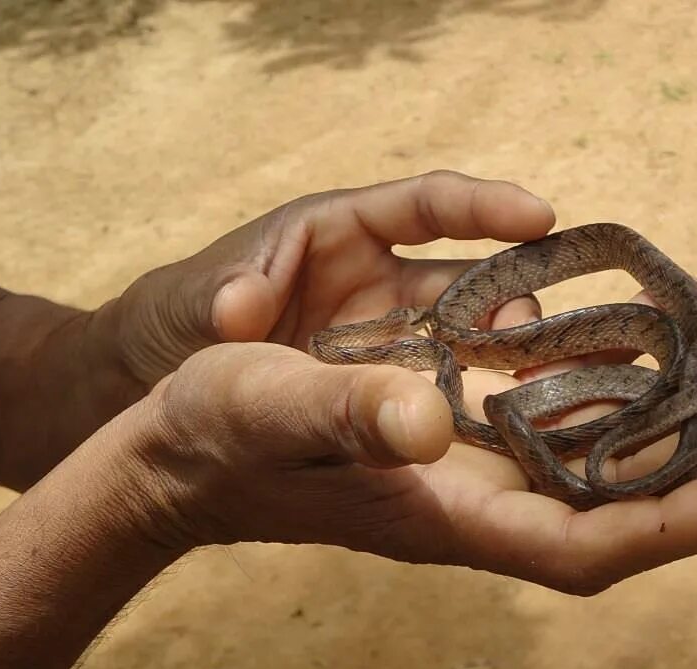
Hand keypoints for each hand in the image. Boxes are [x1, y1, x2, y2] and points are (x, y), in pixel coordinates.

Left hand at [112, 170, 556, 385]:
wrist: (155, 387)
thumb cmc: (177, 317)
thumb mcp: (191, 300)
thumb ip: (218, 298)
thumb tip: (242, 305)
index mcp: (343, 232)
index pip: (428, 206)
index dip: (485, 206)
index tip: (541, 217)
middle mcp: (380, 282)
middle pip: (465, 280)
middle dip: (509, 301)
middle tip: (536, 341)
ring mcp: (388, 340)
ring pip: (465, 340)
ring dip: (501, 360)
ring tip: (537, 391)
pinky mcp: (386, 391)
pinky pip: (441, 391)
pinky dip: (472, 406)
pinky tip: (503, 433)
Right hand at [138, 325, 696, 595]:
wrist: (186, 445)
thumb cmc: (220, 433)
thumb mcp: (268, 406)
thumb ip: (344, 415)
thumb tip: (428, 419)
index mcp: (443, 517)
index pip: (580, 549)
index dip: (669, 527)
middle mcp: (476, 503)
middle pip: (617, 500)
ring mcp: (474, 470)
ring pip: (601, 456)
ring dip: (677, 410)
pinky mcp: (461, 436)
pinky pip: (560, 423)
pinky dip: (616, 393)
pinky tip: (650, 347)